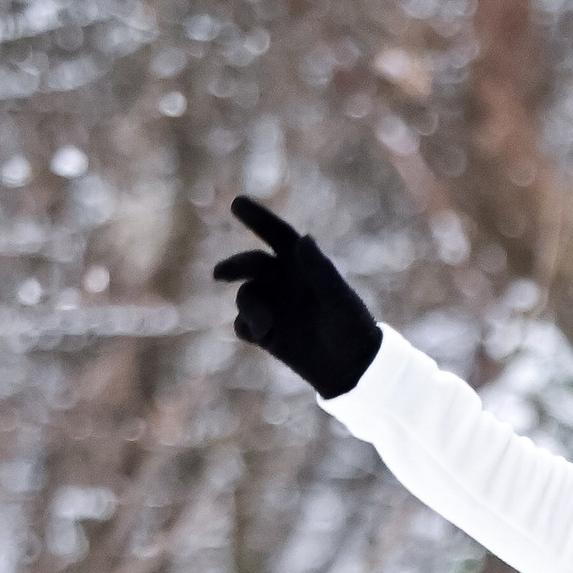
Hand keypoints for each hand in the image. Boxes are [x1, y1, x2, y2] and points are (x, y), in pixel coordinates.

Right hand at [213, 195, 381, 398]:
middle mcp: (285, 282)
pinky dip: (248, 327)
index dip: (259, 219)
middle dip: (235, 266)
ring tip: (264, 324)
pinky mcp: (267, 334)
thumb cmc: (352, 329)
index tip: (237, 203)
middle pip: (252, 264)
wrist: (353, 370)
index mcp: (303, 266)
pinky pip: (244, 325)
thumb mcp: (338, 300)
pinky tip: (261, 335)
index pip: (278, 236)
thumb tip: (303, 238)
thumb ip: (320, 270)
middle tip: (219, 274)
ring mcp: (274, 307)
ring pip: (246, 295)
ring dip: (248, 306)